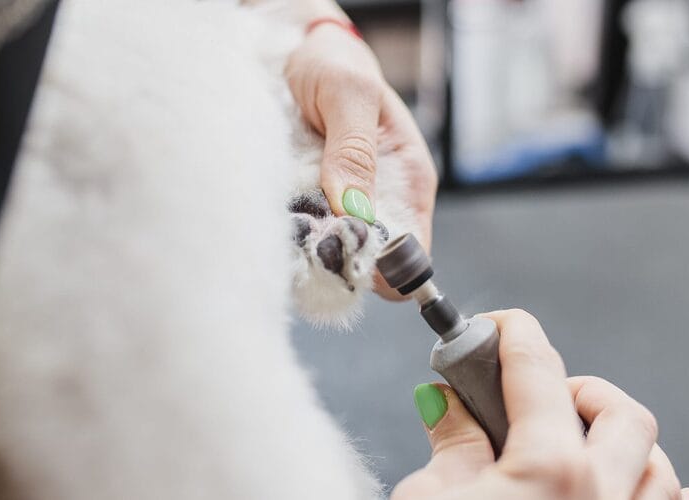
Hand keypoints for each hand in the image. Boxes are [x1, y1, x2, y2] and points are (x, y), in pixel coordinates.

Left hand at [285, 22, 437, 299]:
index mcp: (408, 182)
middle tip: (305, 233)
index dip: (382, 266)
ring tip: (287, 220)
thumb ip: (353, 151)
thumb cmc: (335, 65)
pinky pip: (304, 236)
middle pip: (368, 264)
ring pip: (332, 255)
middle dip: (338, 258)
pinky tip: (276, 215)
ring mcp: (345, 208)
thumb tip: (354, 210)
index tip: (343, 249)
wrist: (298, 49)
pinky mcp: (313, 205)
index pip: (411, 253)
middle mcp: (381, 203)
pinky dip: (290, 234)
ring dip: (308, 247)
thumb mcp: (348, 96)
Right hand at [393, 310, 688, 499]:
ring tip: (574, 452)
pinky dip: (641, 496)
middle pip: (622, 412)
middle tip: (539, 401)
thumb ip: (451, 447)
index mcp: (549, 472)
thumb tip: (449, 404)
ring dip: (621, 447)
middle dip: (581, 391)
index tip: (500, 325)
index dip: (514, 334)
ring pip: (660, 469)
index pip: (537, 368)